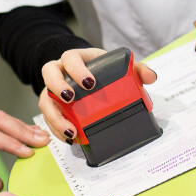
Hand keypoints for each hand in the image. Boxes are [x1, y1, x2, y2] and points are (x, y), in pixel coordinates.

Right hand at [38, 48, 157, 142]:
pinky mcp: (53, 105)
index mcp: (77, 58)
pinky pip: (49, 116)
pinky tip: (70, 138)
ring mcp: (54, 89)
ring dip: (54, 116)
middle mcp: (60, 71)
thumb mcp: (119, 66)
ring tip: (70, 131)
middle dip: (57, 87)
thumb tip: (150, 76)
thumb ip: (137, 69)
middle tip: (70, 100)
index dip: (76, 69)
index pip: (70, 57)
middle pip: (48, 73)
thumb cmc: (102, 70)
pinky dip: (56, 129)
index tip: (89, 83)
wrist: (89, 76)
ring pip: (45, 99)